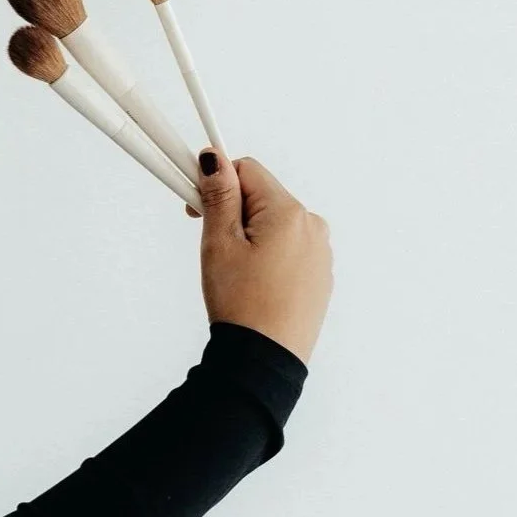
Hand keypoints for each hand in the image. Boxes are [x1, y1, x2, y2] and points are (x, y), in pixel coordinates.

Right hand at [195, 151, 332, 364]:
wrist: (266, 357)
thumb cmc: (242, 302)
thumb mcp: (220, 242)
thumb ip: (219, 195)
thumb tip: (215, 158)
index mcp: (288, 212)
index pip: (246, 170)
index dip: (216, 182)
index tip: (196, 204)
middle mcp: (312, 226)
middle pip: (261, 195)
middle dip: (231, 209)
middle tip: (211, 241)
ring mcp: (320, 251)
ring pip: (274, 221)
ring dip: (249, 231)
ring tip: (233, 266)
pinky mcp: (319, 273)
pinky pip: (288, 246)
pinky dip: (268, 252)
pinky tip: (253, 279)